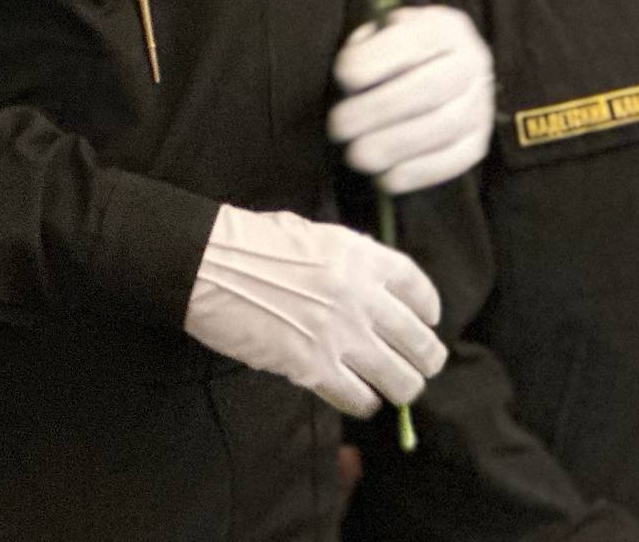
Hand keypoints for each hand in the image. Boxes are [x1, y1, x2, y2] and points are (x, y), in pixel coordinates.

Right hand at [183, 205, 444, 416]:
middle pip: (419, 341)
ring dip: (400, 388)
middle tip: (419, 367)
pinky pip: (360, 398)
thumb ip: (348, 261)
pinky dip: (363, 402)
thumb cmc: (250, 242)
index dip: (429, 309)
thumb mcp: (313, 235)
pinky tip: (356, 397)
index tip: (429, 321)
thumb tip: (369, 287)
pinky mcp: (315, 368)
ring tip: (391, 389)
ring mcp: (341, 335)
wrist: (208, 263)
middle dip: (425, 359)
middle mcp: (361, 296)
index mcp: (361, 256)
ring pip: (401, 380)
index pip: (417, 287)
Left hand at [328, 5, 495, 193]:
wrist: (440, 68)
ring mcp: (480, 103)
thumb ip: (368, 48)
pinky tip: (386, 178)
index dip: (378, 60)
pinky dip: (419, 172)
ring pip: (444, 126)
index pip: (416, 40)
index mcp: (445, 27)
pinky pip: (455, 160)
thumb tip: (352, 83)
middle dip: (379, 109)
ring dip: (395, 145)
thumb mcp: (383, 32)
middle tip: (339, 126)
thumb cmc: (398, 51)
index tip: (343, 77)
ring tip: (357, 155)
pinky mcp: (478, 140)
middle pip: (430, 88)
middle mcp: (472, 62)